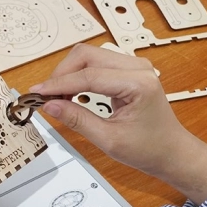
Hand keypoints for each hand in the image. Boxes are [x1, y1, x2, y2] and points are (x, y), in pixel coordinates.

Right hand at [30, 44, 206, 204]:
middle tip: (46, 97)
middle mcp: (137, 67)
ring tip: (56, 97)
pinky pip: (95, 63)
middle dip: (61, 74)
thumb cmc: (148, 148)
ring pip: (87, 56)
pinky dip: (77, 75)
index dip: (58, 84)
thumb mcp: (108, 139)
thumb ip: (77, 119)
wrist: (170, 151)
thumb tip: (49, 105)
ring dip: (67, 73)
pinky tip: (69, 93)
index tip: (37, 93)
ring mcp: (133, 66)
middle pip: (86, 55)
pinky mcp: (126, 70)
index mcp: (138, 83)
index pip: (89, 76)